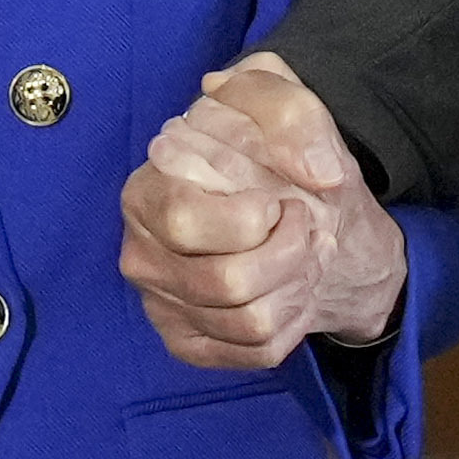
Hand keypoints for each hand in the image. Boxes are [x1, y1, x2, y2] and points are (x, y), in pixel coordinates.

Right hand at [122, 53, 410, 370]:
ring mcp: (162, 304)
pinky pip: (253, 353)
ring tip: (305, 256)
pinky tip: (292, 290)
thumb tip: (316, 172)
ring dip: (297, 287)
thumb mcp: (285, 105)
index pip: (184, 220)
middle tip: (304, 227)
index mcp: (146, 191)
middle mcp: (142, 254)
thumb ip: (291, 113)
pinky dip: (291, 323)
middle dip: (288, 255)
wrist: (302, 212)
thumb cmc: (280, 158)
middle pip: (224, 282)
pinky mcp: (188, 342)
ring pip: (248, 322)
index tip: (277, 201)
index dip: (248, 218)